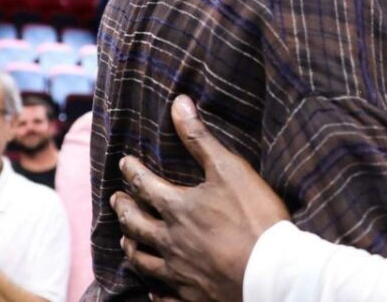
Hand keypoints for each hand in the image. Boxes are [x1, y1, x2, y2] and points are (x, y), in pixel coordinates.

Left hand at [112, 96, 289, 301]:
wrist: (271, 270)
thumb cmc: (253, 216)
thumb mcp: (229, 168)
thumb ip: (200, 138)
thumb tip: (178, 103)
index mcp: (177, 208)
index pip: (145, 185)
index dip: (132, 172)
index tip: (124, 163)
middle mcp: (171, 241)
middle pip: (136, 224)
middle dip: (124, 209)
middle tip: (115, 200)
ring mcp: (179, 272)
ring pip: (143, 261)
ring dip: (131, 247)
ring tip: (125, 240)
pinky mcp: (193, 295)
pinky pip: (165, 297)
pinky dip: (155, 293)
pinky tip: (152, 293)